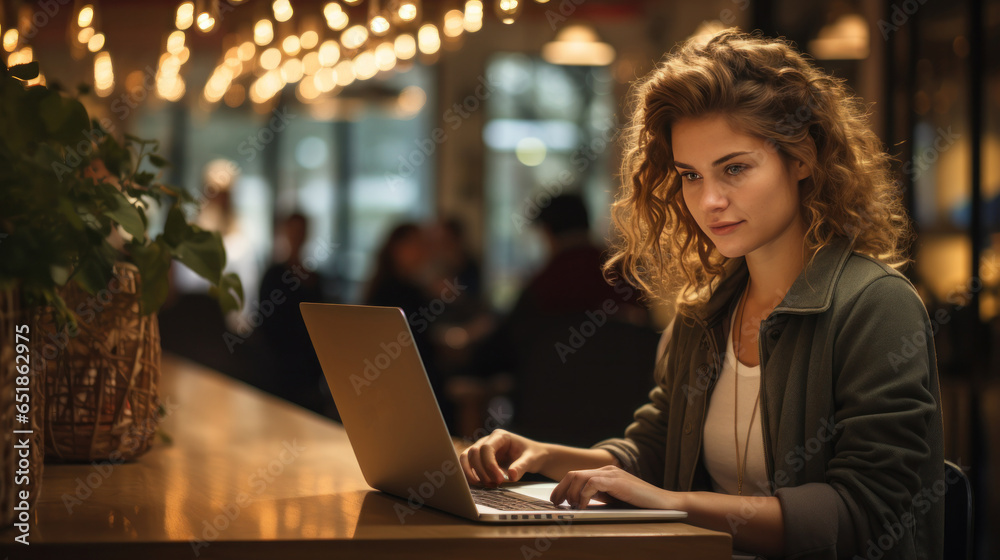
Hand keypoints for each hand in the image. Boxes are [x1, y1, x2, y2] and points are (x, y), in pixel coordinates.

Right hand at [459, 429, 547, 486]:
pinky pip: (467, 465)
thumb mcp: (531, 460)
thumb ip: (522, 466)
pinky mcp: (479, 458)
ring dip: (472, 473)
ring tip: (486, 485)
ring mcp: (481, 448)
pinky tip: (482, 484)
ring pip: (466, 458)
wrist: (532, 457)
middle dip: (481, 471)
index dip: (489, 464)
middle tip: (494, 484)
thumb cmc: (532, 455)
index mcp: (500, 436)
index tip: (499, 479)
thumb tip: (511, 475)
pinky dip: (471, 475)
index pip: (486, 448)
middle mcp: (488, 440)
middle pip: (473, 453)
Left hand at [550, 465, 681, 509]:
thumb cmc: (640, 505)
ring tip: (573, 507)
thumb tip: (577, 504)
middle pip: (573, 474)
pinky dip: (583, 496)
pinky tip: (583, 507)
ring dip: (571, 494)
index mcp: (604, 473)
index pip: (576, 475)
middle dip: (560, 489)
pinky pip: (591, 484)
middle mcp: (606, 470)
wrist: (664, 504)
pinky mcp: (617, 481)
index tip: (555, 500)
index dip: (562, 487)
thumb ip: (598, 498)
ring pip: (579, 477)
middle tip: (556, 503)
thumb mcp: (614, 501)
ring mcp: (611, 474)